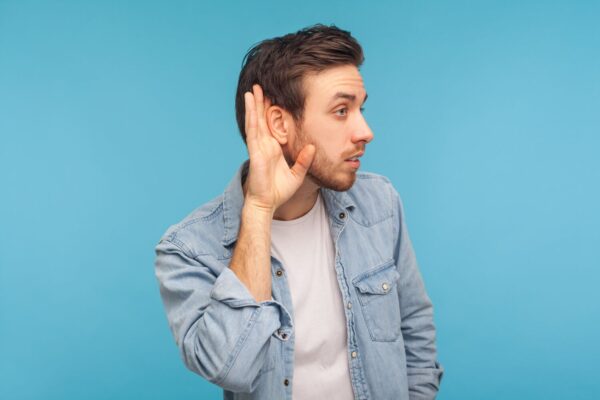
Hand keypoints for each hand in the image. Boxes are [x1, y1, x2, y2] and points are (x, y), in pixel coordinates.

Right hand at [243, 84, 314, 212]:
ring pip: (255, 121)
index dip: (271, 111)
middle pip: (262, 119)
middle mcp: (264, 145)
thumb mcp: (297, 174)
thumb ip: (304, 160)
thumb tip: (313, 147)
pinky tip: (250, 103)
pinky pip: (253, 130)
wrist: (267, 204)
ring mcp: (258, 147)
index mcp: (273, 149)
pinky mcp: (255, 152)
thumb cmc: (279, 191)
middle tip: (261, 85)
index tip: (274, 96)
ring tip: (253, 88)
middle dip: (261, 103)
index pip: (271, 126)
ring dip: (254, 104)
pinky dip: (251, 115)